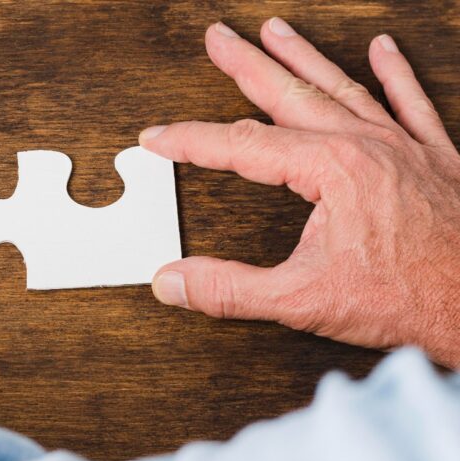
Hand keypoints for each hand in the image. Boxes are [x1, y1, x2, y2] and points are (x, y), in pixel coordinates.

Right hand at [142, 19, 459, 366]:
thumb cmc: (409, 298)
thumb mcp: (301, 300)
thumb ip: (230, 289)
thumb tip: (174, 282)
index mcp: (331, 170)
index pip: (241, 145)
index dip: (191, 140)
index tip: (158, 139)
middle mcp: (366, 146)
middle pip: (289, 94)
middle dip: (247, 64)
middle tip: (219, 38)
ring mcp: (403, 148)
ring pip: (343, 87)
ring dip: (303, 58)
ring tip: (275, 31)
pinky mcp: (436, 159)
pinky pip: (411, 102)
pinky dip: (396, 73)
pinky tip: (383, 49)